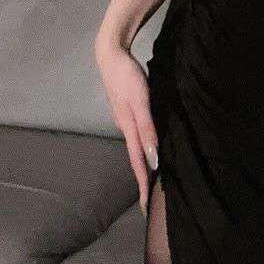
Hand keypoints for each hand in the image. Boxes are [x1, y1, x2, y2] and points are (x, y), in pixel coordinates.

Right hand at [95, 39, 157, 216]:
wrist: (110, 54)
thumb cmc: (127, 76)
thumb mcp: (141, 101)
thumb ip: (147, 129)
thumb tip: (153, 158)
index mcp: (129, 128)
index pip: (138, 163)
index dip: (143, 185)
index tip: (146, 208)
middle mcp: (126, 128)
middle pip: (136, 159)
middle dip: (143, 181)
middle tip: (149, 203)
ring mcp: (126, 119)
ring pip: (137, 148)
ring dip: (143, 166)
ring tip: (151, 182)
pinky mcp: (128, 111)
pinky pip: (138, 135)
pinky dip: (144, 149)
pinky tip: (149, 149)